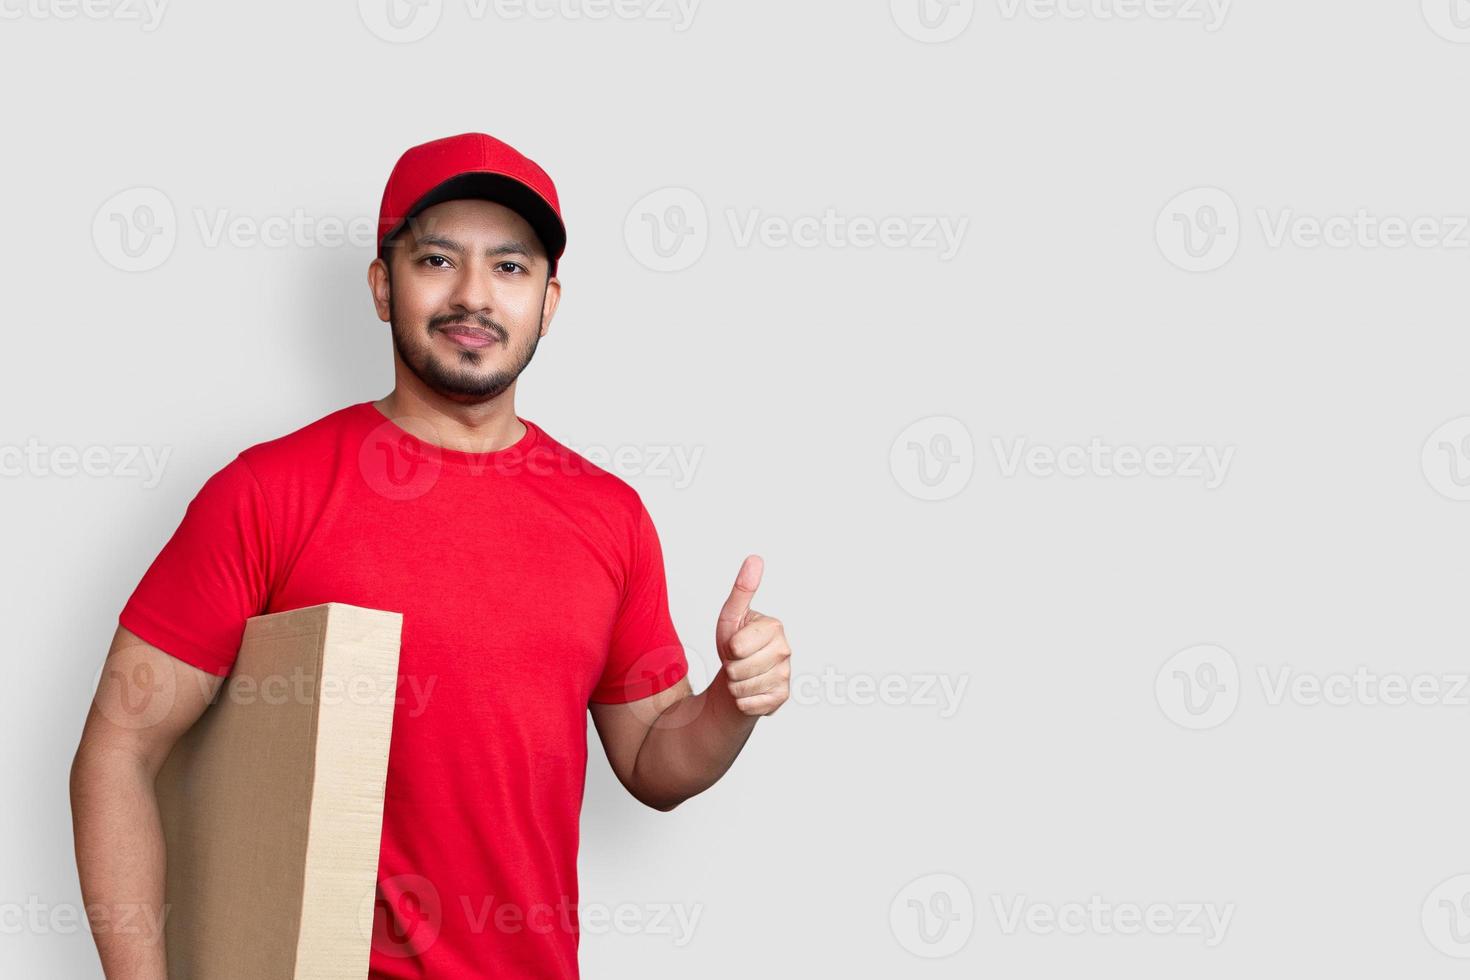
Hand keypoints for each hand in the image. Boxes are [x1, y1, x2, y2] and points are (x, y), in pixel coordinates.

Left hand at [715, 555, 790, 716]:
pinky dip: (742, 701)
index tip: (735, 644)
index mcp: (775, 627)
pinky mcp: (782, 697)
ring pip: (744, 687)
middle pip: (740, 668)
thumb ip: (742, 590)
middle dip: (731, 668)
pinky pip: (750, 704)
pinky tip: (748, 692)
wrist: (738, 678)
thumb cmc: (735, 645)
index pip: (738, 646)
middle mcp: (785, 650)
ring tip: (741, 676)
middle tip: (737, 662)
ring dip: (735, 685)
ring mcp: (785, 675)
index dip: (729, 648)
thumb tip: (755, 559)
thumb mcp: (731, 617)